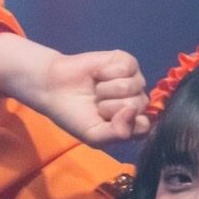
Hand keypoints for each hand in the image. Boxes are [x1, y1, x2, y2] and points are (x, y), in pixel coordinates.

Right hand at [0, 33, 149, 144]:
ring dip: (107, 89)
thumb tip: (131, 110)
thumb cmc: (75, 115)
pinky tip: (98, 74)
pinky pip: (127, 67)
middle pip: (138, 106)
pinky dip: (107, 71)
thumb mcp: (94, 135)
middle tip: (96, 104)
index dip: (125, 123)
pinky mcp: (126, 62)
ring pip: (132, 86)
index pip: (144, 127)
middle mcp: (137, 103)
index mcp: (131, 124)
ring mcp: (134, 81)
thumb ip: (117, 133)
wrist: (54, 89)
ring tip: (96, 90)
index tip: (105, 121)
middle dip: (110, 106)